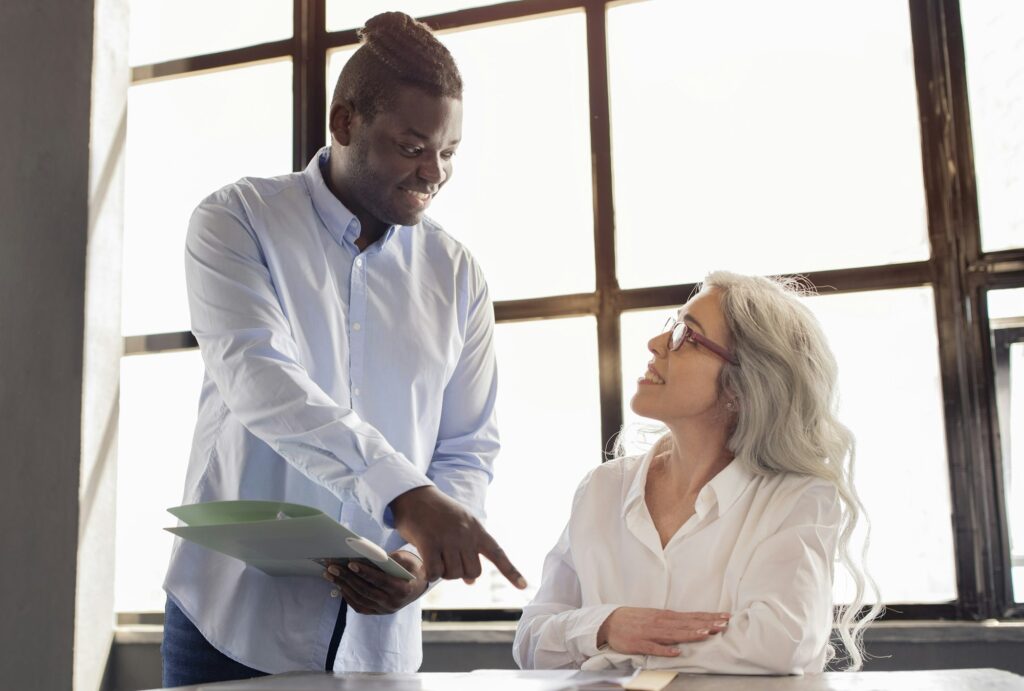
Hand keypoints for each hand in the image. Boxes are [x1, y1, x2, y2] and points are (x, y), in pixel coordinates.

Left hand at [322, 550, 428, 614]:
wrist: (419, 585)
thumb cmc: (412, 568)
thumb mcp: (407, 558)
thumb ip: (391, 558)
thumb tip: (368, 555)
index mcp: (403, 589)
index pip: (380, 581)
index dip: (365, 572)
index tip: (350, 563)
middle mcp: (393, 603)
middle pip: (366, 590)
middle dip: (348, 578)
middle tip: (333, 567)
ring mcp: (385, 610)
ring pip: (360, 599)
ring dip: (344, 586)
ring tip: (331, 575)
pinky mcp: (379, 612)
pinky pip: (360, 607)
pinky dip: (348, 596)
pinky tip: (340, 586)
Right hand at [389, 485, 526, 588]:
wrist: (415, 496)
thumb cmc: (438, 513)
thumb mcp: (460, 525)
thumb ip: (469, 550)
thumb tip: (471, 581)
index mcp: (477, 529)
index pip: (498, 553)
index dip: (511, 572)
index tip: (524, 586)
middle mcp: (465, 534)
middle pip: (473, 572)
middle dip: (461, 573)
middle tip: (448, 561)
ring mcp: (448, 538)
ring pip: (453, 574)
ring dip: (444, 573)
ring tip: (435, 558)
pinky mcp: (429, 542)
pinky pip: (435, 572)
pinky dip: (430, 574)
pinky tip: (425, 566)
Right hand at [597, 607, 730, 656]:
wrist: (609, 622)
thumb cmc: (634, 619)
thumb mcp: (655, 616)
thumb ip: (673, 621)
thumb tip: (693, 623)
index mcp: (665, 616)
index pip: (692, 616)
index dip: (709, 617)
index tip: (726, 617)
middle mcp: (660, 622)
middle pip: (687, 623)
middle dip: (706, 624)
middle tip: (723, 625)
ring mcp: (650, 632)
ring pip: (674, 633)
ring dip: (690, 633)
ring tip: (705, 634)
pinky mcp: (640, 643)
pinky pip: (654, 648)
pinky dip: (665, 649)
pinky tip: (677, 652)